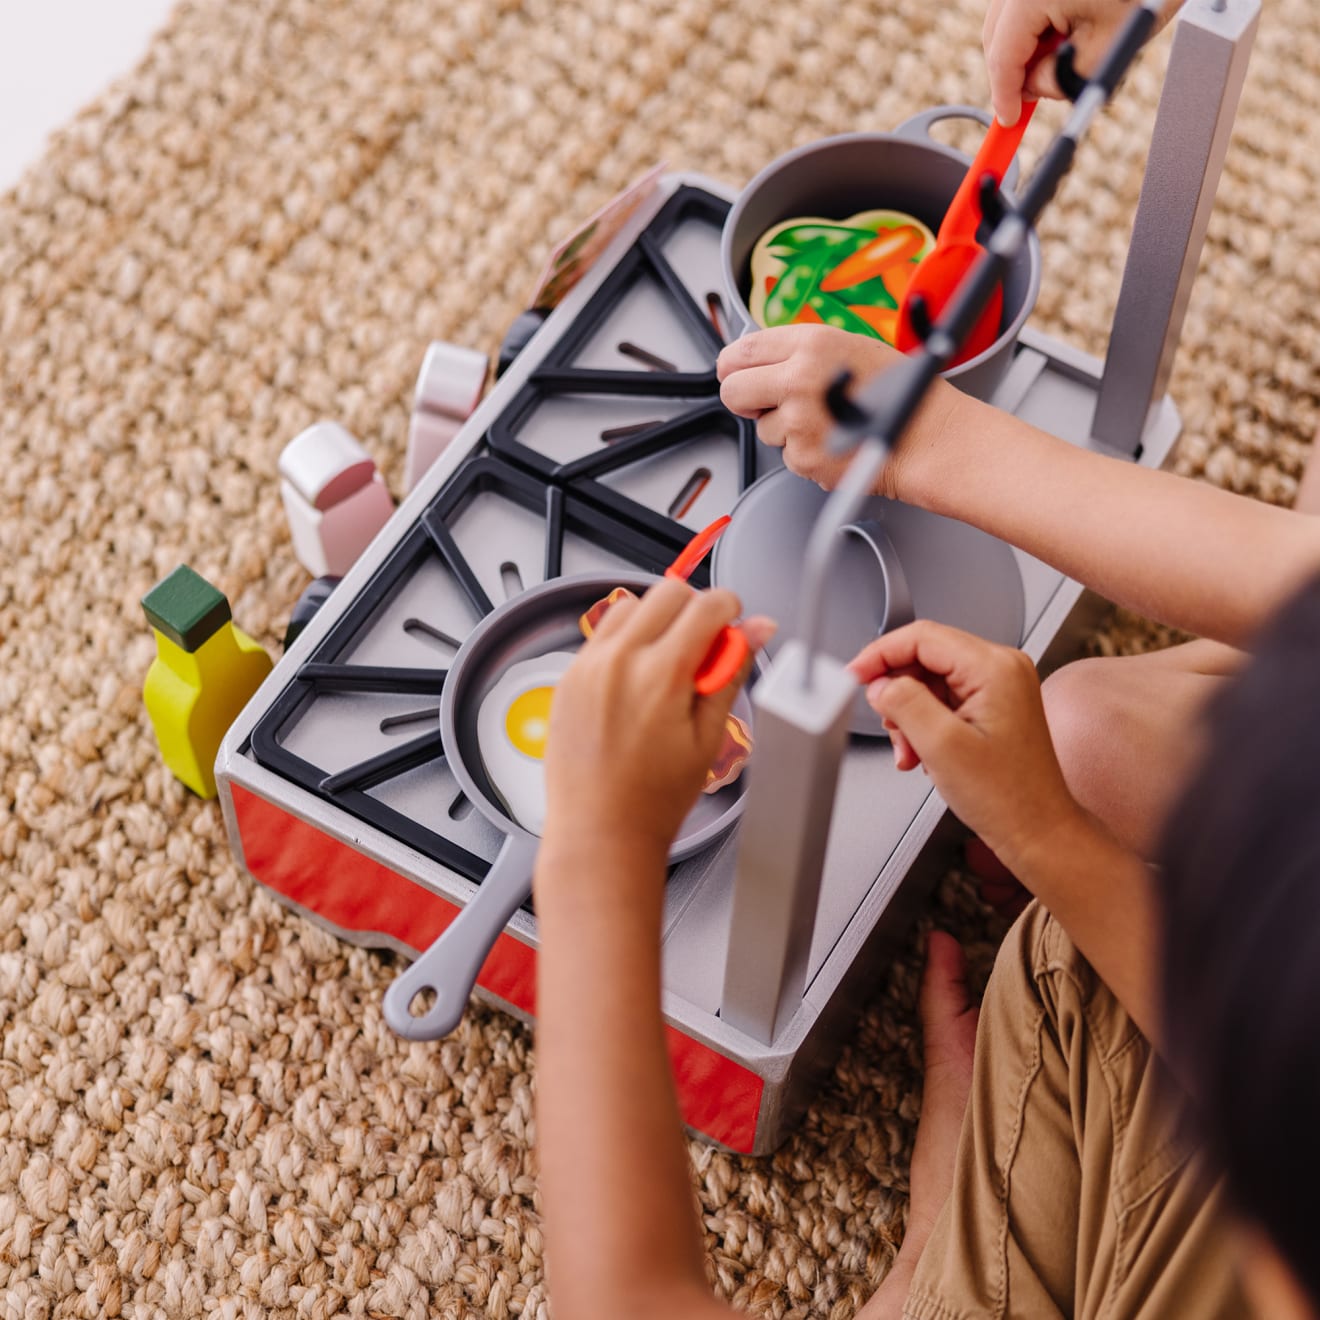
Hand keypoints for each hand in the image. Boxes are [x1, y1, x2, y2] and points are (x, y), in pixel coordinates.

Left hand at [541, 579, 773, 870]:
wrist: (599, 834)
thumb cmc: (653, 800)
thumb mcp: (708, 737)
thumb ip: (730, 672)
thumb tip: (756, 631)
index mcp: (661, 674)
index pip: (706, 604)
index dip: (731, 609)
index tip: (734, 623)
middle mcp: (618, 661)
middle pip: (668, 591)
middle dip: (694, 609)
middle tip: (703, 650)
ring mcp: (587, 667)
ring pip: (630, 605)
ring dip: (656, 621)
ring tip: (668, 667)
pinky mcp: (567, 678)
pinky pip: (602, 635)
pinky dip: (625, 642)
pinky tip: (637, 683)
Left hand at [717, 326, 958, 495]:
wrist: (927, 437)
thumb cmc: (901, 391)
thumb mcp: (850, 346)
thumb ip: (801, 351)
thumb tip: (759, 360)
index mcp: (811, 343)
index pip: (741, 351)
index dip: (734, 366)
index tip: (739, 373)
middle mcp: (800, 379)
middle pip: (732, 390)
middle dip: (743, 398)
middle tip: (762, 403)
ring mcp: (799, 421)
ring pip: (762, 428)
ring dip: (784, 429)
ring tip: (826, 421)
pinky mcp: (804, 458)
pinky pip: (786, 455)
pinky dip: (805, 452)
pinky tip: (834, 440)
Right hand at [849, 620, 1081, 872]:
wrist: (1037, 831)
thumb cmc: (1007, 796)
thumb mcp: (941, 746)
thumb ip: (904, 703)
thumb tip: (880, 683)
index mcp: (995, 668)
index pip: (922, 637)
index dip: (881, 654)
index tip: (855, 675)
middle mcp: (1002, 668)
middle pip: (924, 657)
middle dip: (898, 693)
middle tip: (891, 727)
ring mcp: (1000, 686)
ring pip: (929, 681)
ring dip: (909, 715)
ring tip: (911, 750)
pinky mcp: (994, 704)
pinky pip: (943, 699)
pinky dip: (924, 724)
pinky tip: (923, 752)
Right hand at [983, 0, 1183, 125]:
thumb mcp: (1105, 50)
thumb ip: (1059, 80)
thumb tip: (1033, 89)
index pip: (1002, 54)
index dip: (1004, 94)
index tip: (1010, 120)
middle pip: (997, 35)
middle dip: (1012, 70)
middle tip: (1035, 94)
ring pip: (1009, 20)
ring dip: (1025, 47)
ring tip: (1062, 57)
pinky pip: (1027, 4)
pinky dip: (1038, 25)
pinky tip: (1067, 32)